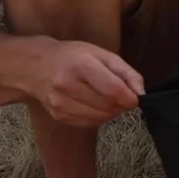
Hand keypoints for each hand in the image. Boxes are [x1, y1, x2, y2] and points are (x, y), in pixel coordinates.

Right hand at [27, 39, 144, 127]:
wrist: (37, 67)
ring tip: (106, 98)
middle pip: (109, 106)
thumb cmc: (73, 56)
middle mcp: (68, 85)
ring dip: (111, 112)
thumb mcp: (101, 54)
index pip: (114, 91)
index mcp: (81, 65)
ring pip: (101, 118)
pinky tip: (94, 105)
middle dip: (121, 104)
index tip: (134, 96)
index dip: (130, 98)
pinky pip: (89, 123)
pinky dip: (99, 117)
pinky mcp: (59, 116)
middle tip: (120, 95)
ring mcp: (61, 103)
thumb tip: (141, 93)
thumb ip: (125, 72)